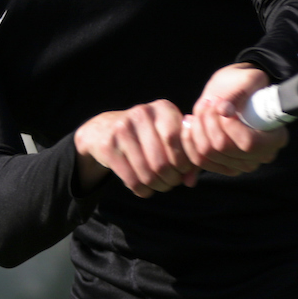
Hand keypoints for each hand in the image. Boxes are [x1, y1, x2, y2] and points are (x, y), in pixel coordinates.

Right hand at [74, 100, 198, 197]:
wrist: (106, 128)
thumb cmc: (149, 135)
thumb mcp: (169, 136)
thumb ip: (187, 156)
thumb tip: (191, 181)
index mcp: (163, 108)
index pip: (175, 140)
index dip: (183, 162)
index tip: (183, 170)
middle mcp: (142, 113)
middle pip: (162, 161)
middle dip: (171, 179)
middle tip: (172, 182)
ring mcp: (122, 129)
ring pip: (147, 173)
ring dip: (157, 186)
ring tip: (160, 185)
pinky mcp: (108, 146)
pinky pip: (131, 179)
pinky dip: (142, 190)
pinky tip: (145, 188)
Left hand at [182, 63, 288, 176]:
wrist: (237, 89)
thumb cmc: (247, 83)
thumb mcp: (250, 79)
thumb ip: (239, 93)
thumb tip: (223, 111)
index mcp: (275, 138)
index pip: (249, 143)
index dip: (230, 125)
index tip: (220, 103)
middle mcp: (260, 156)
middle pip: (224, 150)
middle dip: (209, 122)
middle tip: (208, 101)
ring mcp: (241, 164)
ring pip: (208, 155)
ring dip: (198, 129)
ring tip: (200, 107)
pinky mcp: (222, 164)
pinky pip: (200, 160)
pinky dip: (190, 141)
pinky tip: (190, 122)